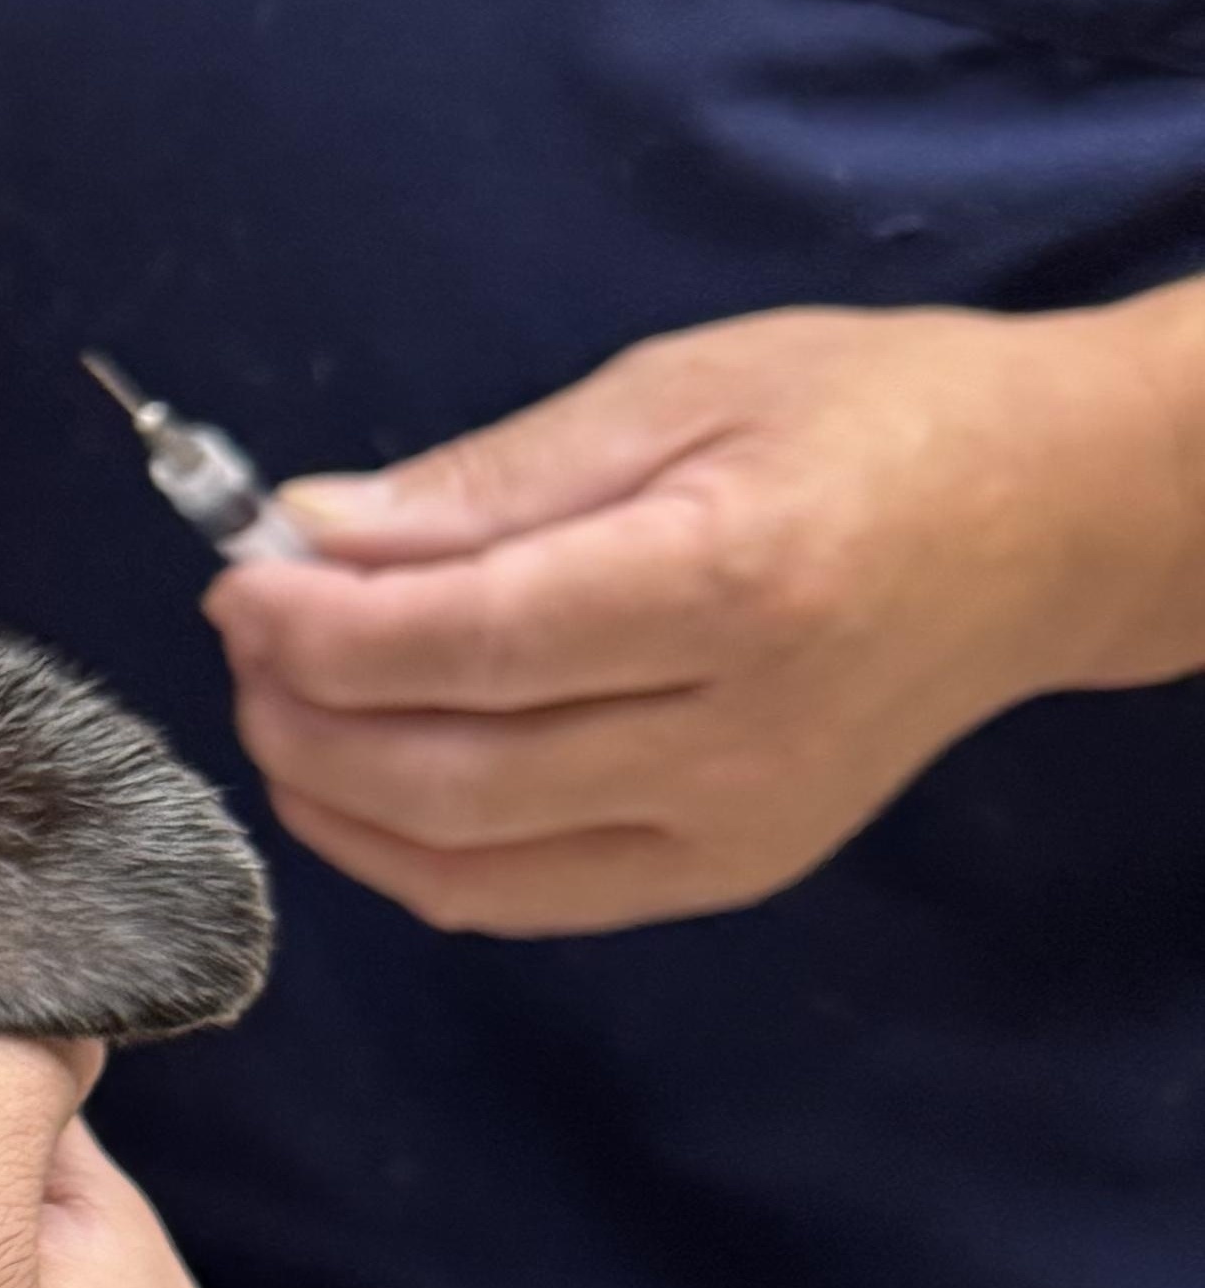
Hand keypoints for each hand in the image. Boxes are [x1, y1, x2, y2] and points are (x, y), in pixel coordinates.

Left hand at [215, 297, 1204, 935]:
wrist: (1047, 525)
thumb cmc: (873, 420)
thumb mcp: (679, 388)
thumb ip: (486, 481)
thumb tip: (308, 533)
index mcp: (733, 585)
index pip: (466, 642)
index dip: (319, 629)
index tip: (241, 580)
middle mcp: (735, 735)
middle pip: (444, 772)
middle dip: (302, 711)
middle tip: (248, 634)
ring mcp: (732, 830)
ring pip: (458, 861)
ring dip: (329, 791)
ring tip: (286, 699)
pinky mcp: (723, 878)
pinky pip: (513, 900)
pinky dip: (402, 853)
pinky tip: (357, 777)